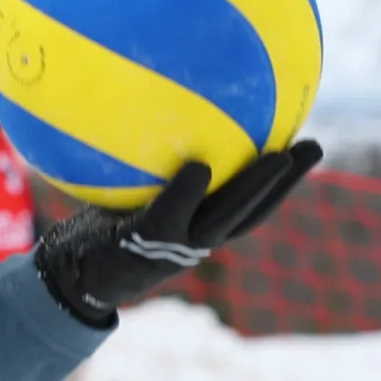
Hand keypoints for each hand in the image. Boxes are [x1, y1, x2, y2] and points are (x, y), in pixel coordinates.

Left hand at [34, 139, 322, 326]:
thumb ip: (151, 165)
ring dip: (253, 190)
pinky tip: (200, 167)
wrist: (66, 275)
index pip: (249, 205)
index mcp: (197, 228)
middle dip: (285, 182)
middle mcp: (192, 241)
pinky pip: (168, 217)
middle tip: (314, 145)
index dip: (281, 181)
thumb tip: (162, 105)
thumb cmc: (96, 229)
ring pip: (224, 220)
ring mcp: (171, 246)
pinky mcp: (142, 245)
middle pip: (251, 212)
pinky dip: (185, 195)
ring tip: (278, 155)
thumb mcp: (127, 193)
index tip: (307, 145)